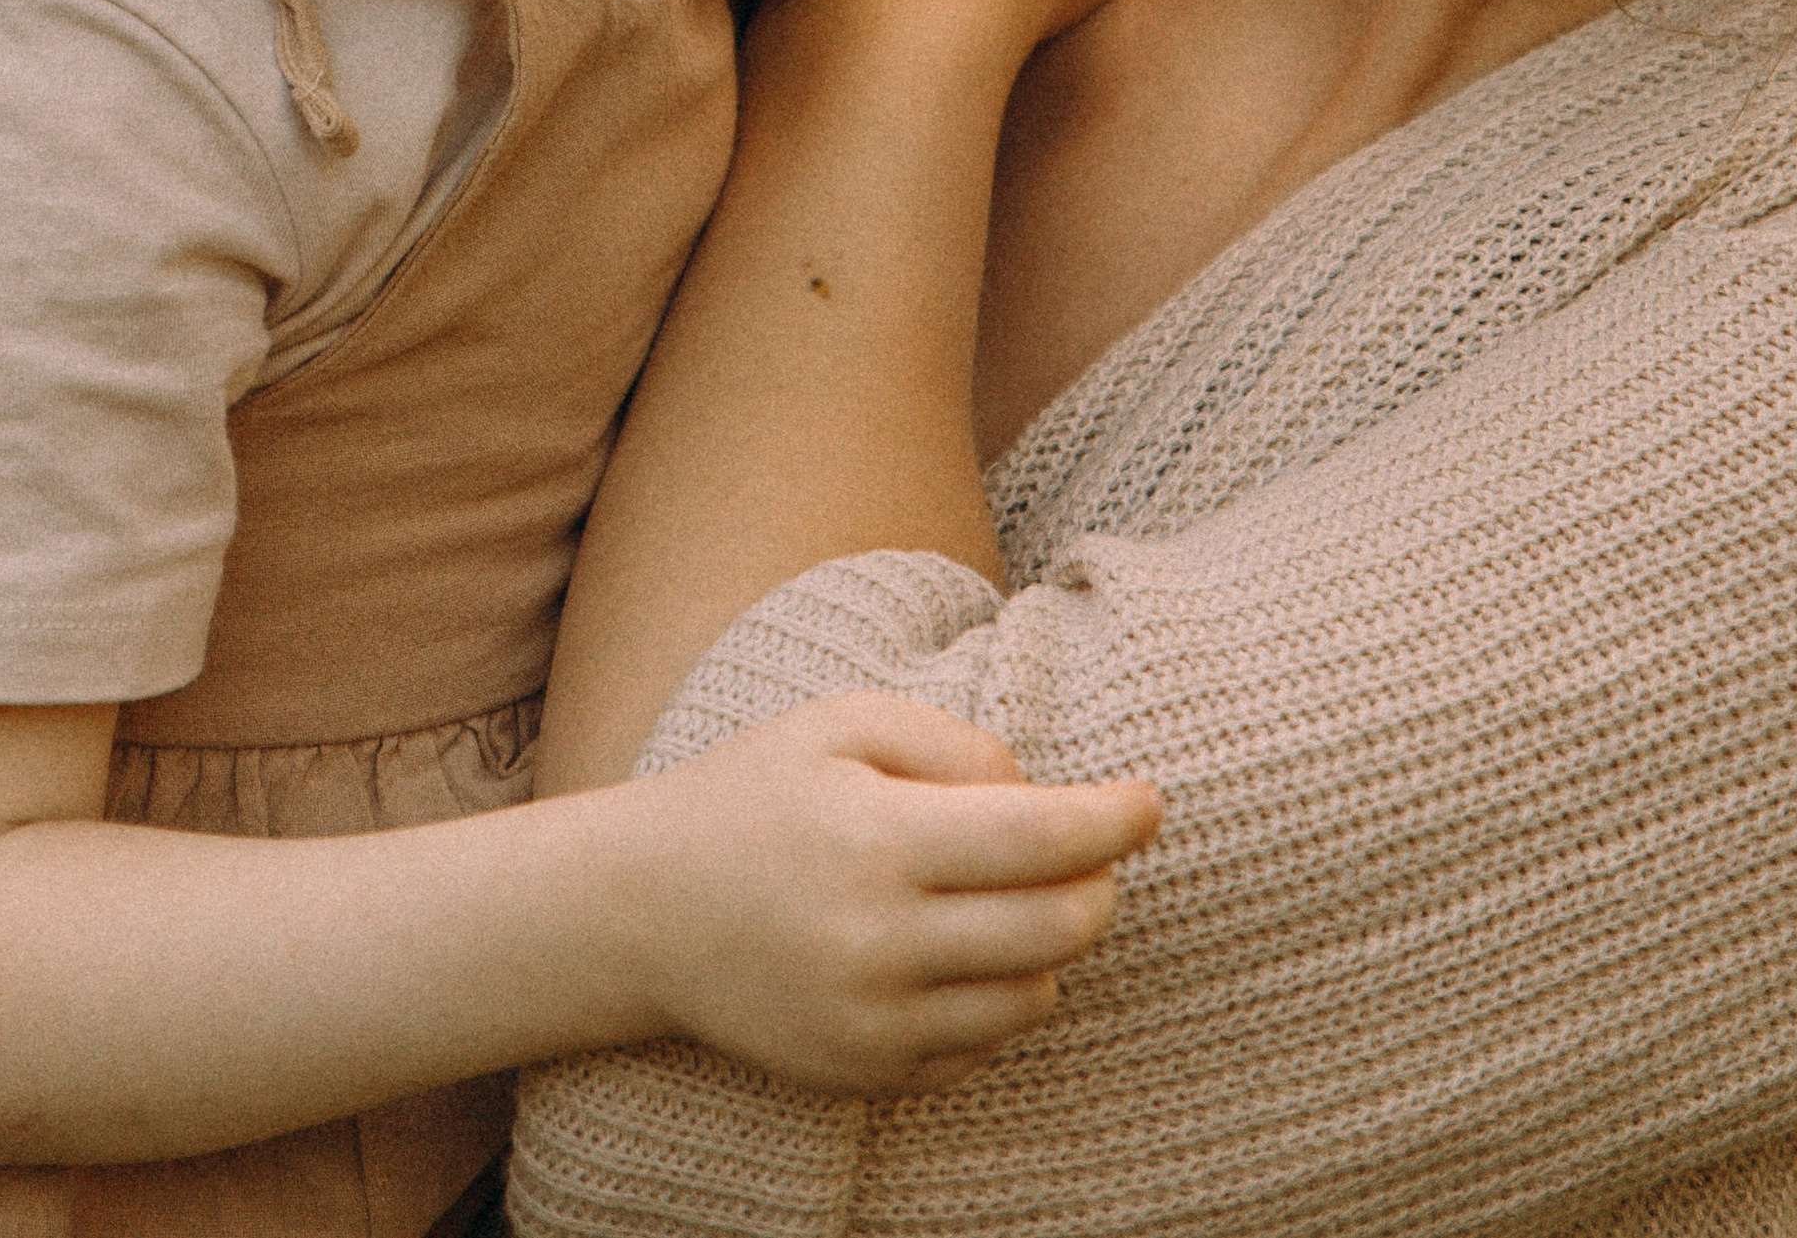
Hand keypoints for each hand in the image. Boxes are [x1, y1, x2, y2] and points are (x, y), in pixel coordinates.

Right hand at [621, 692, 1160, 1098]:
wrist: (645, 909)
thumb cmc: (756, 793)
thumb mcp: (842, 723)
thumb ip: (952, 742)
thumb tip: (1041, 793)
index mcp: (877, 840)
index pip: (1041, 838)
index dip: (1114, 819)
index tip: (1151, 800)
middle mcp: (880, 943)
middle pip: (1057, 926)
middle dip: (1098, 882)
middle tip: (1090, 847)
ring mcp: (874, 1022)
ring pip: (1032, 995)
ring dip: (1050, 941)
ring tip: (1008, 894)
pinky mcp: (866, 1073)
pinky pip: (982, 1048)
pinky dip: (997, 996)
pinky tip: (956, 948)